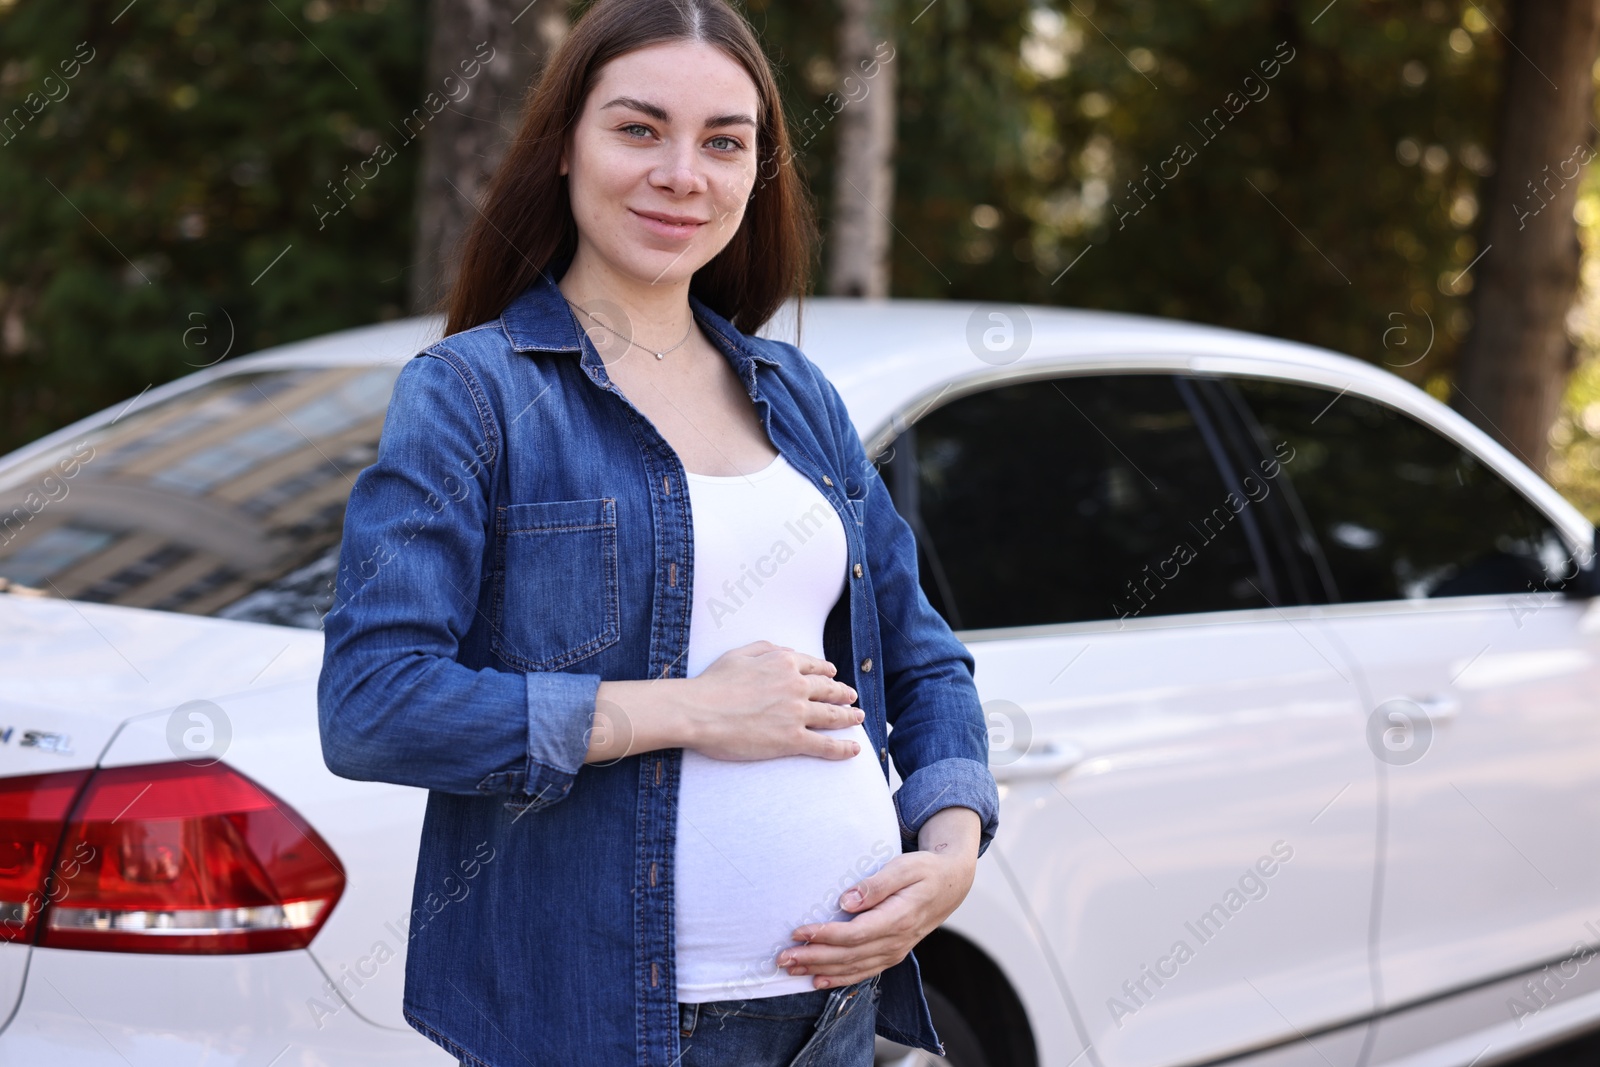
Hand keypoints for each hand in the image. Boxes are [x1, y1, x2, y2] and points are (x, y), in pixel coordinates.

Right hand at [686, 640, 863, 761]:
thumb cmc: (713, 683)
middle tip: (853, 698)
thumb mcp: (739, 653)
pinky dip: (844, 748)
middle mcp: (796, 686)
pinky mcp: (793, 740)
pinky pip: (826, 745)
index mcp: (784, 663)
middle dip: (844, 694)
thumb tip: (786, 651)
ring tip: (859, 718)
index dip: (827, 672)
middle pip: (829, 690)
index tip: (833, 676)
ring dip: (849, 717)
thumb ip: (766, 648)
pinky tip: (855, 749)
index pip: (815, 667)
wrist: (699, 712)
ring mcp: (797, 714)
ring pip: (833, 715)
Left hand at [776, 815, 978, 987]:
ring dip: (820, 970)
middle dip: (813, 958)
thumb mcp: (904, 867)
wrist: (951, 884)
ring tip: (791, 970)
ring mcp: (894, 951)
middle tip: (782, 958)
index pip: (854, 934)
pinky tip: (818, 981)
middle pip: (848, 956)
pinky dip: (839, 979)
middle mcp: (896, 941)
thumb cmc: (926, 871)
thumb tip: (846, 901)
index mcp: (898, 918)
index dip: (825, 936)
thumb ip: (876, 885)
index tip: (799, 932)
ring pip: (852, 968)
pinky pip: (862, 972)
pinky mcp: (891, 954)